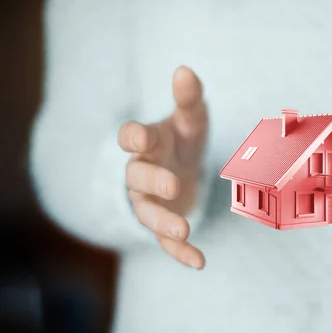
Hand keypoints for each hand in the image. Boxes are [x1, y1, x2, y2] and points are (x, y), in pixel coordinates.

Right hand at [118, 66, 207, 268]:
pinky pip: (166, 242)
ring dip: (164, 222)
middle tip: (171, 185)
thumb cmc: (182, 140)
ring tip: (184, 230)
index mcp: (147, 144)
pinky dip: (180, 253)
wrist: (180, 168)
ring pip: (149, 213)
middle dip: (153, 182)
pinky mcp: (164, 224)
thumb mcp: (189, 119)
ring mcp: (151, 202)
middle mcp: (142, 174)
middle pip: (138, 178)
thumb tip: (185, 70)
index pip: (131, 139)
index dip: (134, 138)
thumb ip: (188, 99)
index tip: (140, 137)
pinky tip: (200, 262)